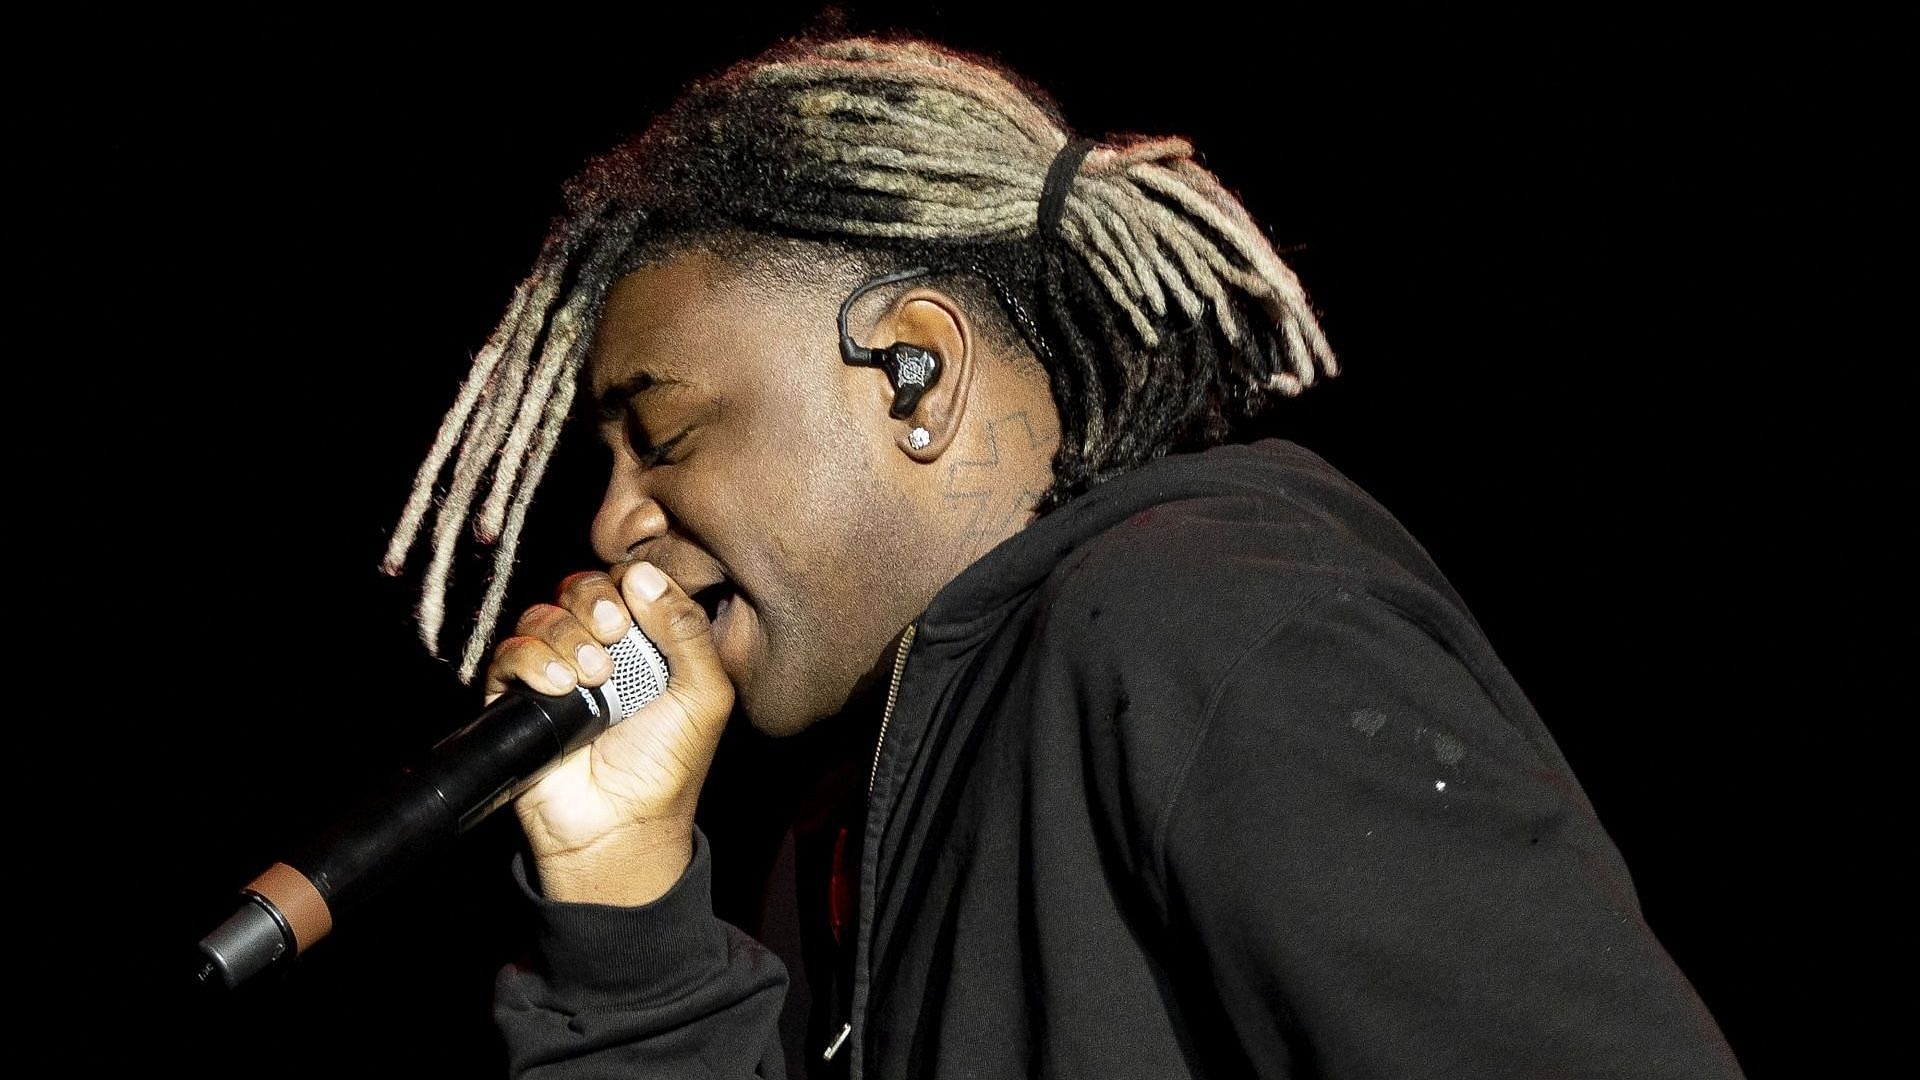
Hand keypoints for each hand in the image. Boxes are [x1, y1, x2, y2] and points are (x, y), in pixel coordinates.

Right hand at [483, 561, 734, 905]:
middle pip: (579, 586)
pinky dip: (532, 658)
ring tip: (593, 677)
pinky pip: (509, 651)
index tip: (636, 611)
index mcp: (644, 641)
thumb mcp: (703, 694)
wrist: (621, 824)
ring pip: (542, 614)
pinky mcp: (517, 696)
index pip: (625, 581)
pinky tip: (561, 686)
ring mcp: (555, 670)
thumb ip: (687, 630)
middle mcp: (596, 648)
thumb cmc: (667, 764)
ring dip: (568, 635)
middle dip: (594, 599)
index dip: (628, 584)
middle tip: (614, 633)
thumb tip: (645, 573)